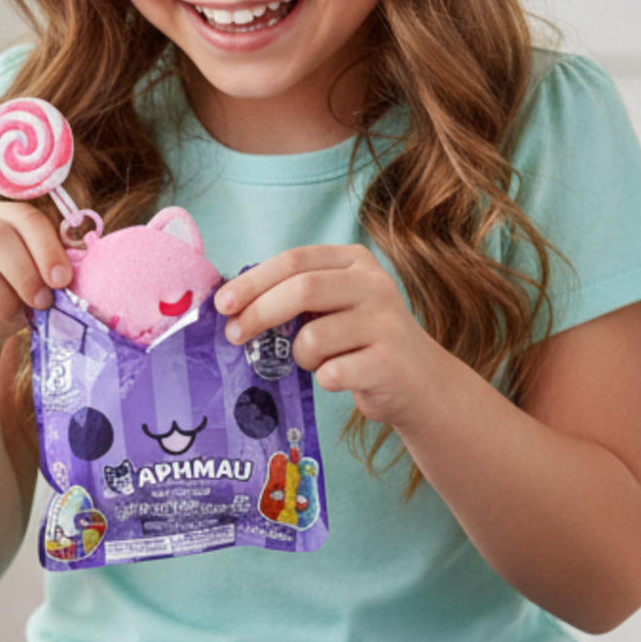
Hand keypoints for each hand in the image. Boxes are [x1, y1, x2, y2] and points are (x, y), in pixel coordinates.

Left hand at [214, 245, 435, 423]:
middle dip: (259, 313)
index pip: (295, 260)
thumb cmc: (359, 340)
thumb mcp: (334, 304)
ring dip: (299, 356)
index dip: (253, 281)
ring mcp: (386, 323)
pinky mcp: (389, 363)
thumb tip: (232, 305)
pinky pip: (332, 372)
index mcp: (354, 261)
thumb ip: (295, 296)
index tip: (222, 304)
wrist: (418, 381)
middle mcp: (375, 285)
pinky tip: (337, 377)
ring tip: (312, 361)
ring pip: (314, 337)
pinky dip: (322, 378)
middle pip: (302, 289)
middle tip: (235, 336)